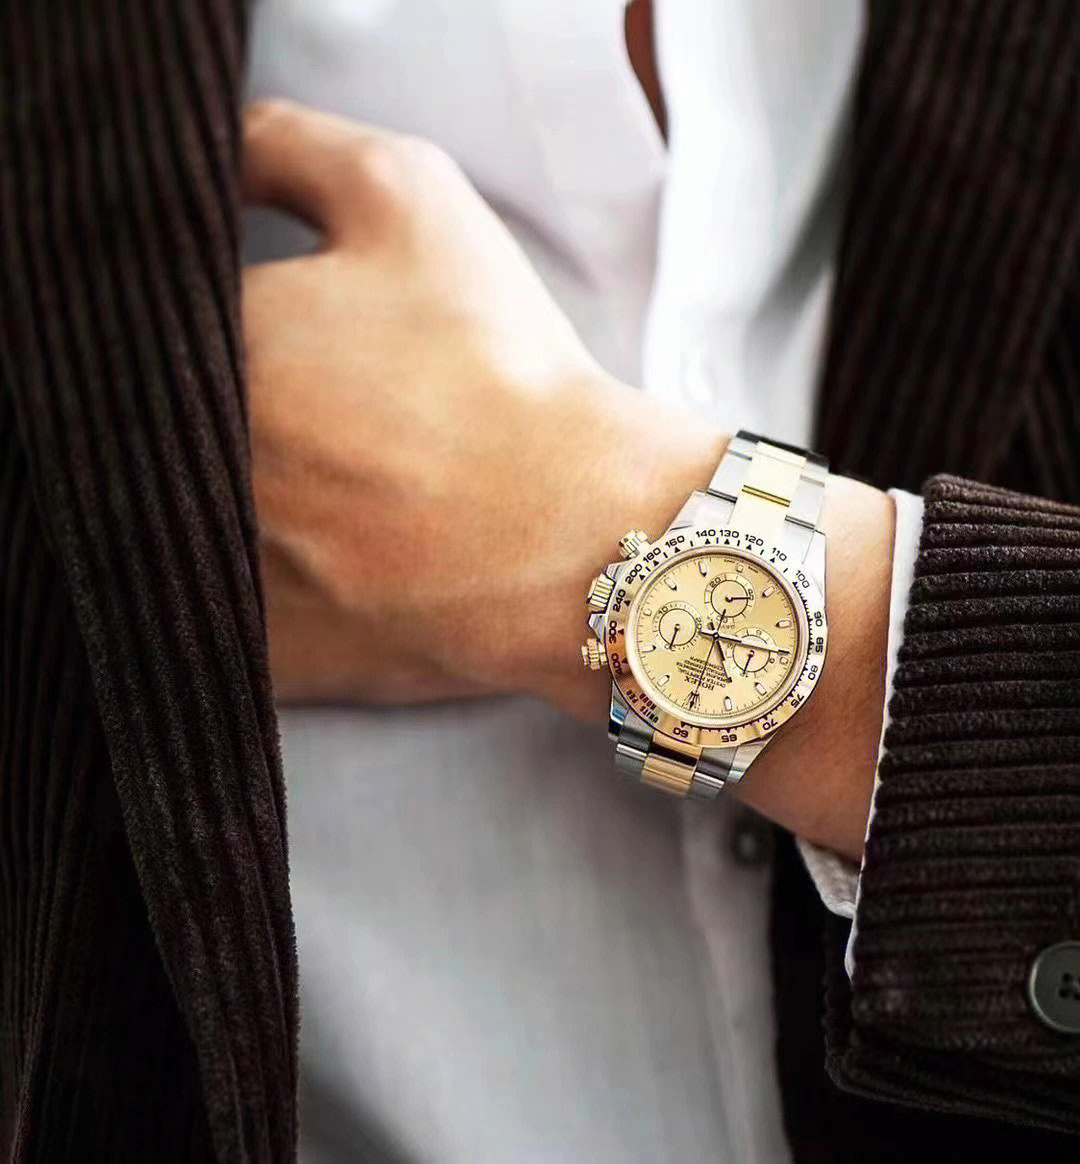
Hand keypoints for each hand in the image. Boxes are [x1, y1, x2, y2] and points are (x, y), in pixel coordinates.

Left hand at [241, 101, 724, 713]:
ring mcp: (221, 567)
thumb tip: (225, 157)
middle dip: (260, 419)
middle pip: (183, 425)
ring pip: (202, 517)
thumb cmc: (501, 373)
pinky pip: (238, 615)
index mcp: (212, 343)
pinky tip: (355, 561)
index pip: (173, 325)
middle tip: (355, 427)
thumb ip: (286, 147)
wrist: (578, 536)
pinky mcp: (263, 652)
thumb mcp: (406, 197)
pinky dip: (283, 585)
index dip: (254, 333)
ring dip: (269, 502)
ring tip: (362, 495)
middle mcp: (190, 459)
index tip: (322, 354)